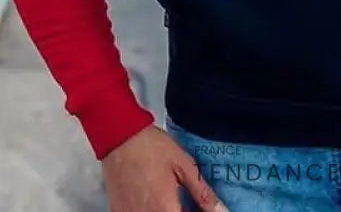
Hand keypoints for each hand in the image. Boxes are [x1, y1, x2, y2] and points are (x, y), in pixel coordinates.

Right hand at [101, 124, 229, 210]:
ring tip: (168, 197)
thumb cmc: (152, 148)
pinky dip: (148, 209)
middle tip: (181, 200)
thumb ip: (202, 192)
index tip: (195, 206)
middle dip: (178, 210)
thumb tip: (220, 210)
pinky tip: (150, 197)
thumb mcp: (183, 165)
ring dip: (165, 210)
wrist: (120, 136)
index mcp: (166, 209)